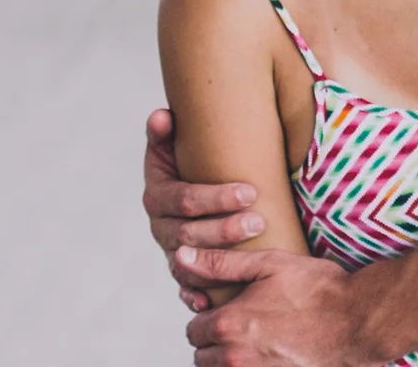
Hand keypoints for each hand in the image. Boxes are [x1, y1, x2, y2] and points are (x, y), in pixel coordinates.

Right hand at [142, 107, 267, 311]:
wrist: (188, 189)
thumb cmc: (188, 160)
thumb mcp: (174, 144)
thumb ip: (166, 131)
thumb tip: (162, 116)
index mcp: (158, 194)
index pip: (185, 199)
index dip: (216, 198)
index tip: (250, 192)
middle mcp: (160, 225)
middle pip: (189, 233)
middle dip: (225, 229)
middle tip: (258, 222)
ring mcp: (171, 250)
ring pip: (191, 261)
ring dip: (221, 259)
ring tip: (254, 246)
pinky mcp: (182, 270)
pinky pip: (185, 288)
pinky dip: (194, 296)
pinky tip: (209, 302)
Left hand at [180, 247, 382, 366]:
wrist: (357, 322)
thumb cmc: (316, 289)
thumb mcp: (269, 264)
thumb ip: (221, 263)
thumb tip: (181, 257)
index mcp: (228, 325)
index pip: (193, 330)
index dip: (206, 316)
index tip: (223, 308)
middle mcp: (235, 358)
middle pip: (202, 357)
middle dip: (214, 341)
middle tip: (240, 324)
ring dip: (229, 358)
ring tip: (254, 340)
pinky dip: (249, 366)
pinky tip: (269, 354)